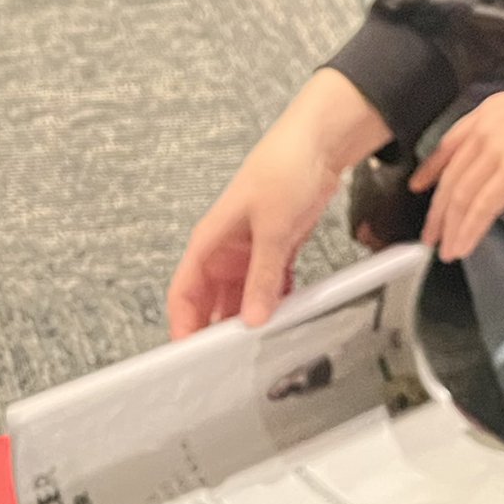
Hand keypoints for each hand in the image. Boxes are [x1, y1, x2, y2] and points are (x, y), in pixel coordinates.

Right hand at [168, 71, 391, 337]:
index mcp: (210, 242)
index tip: (189, 355)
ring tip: (258, 347)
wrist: (319, 141)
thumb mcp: (272, 228)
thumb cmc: (284, 168)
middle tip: (229, 363)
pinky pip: (270, 285)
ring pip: (243, 297)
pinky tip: (285, 317)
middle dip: (218, 330)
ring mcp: (252, 250)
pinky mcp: (278, 248)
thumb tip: (253, 318)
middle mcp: (226, 250)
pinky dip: (276, 300)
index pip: (184, 293)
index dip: (183, 325)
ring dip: (250, 318)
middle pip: (212, 301)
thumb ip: (263, 277)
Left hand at [413, 52, 503, 260]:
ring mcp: (496, 150)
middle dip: (437, 211)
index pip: (448, 144)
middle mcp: (483, 130)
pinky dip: (469, 229)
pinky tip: (463, 246)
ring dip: (451, 228)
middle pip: (451, 178)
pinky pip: (482, 206)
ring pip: (461, 196)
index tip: (419, 186)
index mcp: (487, 112)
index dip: (430, 169)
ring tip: (446, 250)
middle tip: (429, 235)